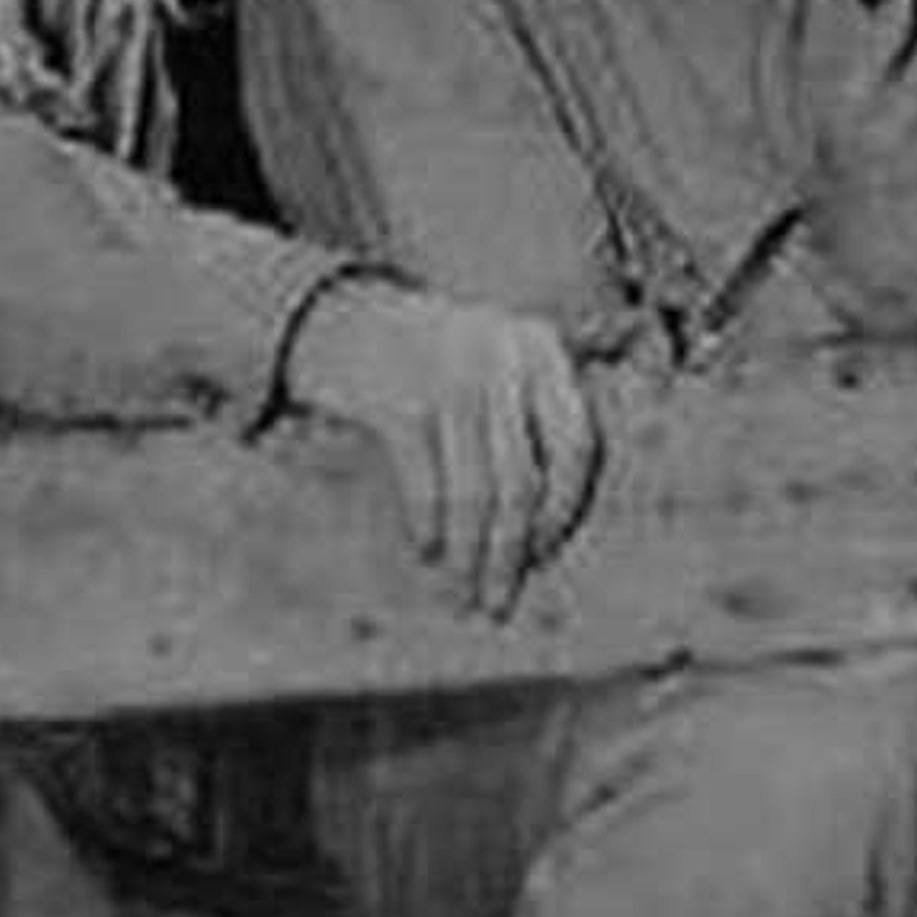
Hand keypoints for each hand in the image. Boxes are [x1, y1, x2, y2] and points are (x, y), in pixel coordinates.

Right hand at [281, 278, 599, 617]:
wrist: (339, 313)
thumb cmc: (430, 357)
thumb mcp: (497, 361)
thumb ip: (531, 416)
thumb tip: (548, 529)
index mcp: (541, 349)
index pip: (578, 443)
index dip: (565, 509)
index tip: (544, 556)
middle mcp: (505, 358)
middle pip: (524, 479)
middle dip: (512, 552)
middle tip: (498, 603)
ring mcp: (452, 377)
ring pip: (477, 491)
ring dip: (471, 555)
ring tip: (463, 596)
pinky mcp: (399, 400)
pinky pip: (426, 483)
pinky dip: (429, 525)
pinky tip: (427, 550)